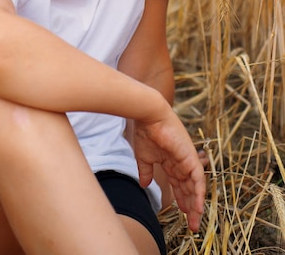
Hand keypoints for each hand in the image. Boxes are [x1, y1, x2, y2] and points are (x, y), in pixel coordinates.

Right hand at [133, 108, 205, 231]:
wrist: (150, 116)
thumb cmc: (146, 132)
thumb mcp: (144, 157)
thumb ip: (145, 171)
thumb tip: (144, 185)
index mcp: (171, 162)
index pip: (179, 185)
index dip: (181, 200)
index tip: (182, 214)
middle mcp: (182, 163)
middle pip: (189, 190)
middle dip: (190, 208)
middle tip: (192, 226)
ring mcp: (187, 161)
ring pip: (195, 188)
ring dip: (195, 205)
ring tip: (195, 222)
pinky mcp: (191, 158)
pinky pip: (198, 180)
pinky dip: (199, 194)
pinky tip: (197, 208)